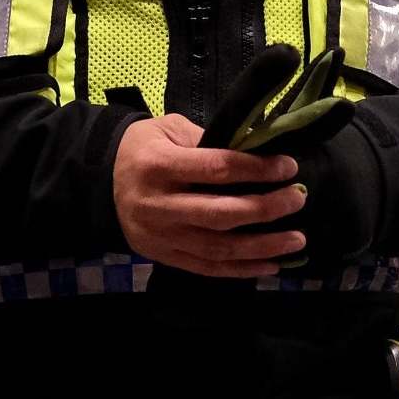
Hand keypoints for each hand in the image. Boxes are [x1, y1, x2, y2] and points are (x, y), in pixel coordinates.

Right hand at [113, 114, 307, 278]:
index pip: (216, 169)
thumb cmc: (145, 147)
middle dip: (265, 209)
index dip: (256, 169)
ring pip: (217, 247)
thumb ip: (209, 141)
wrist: (102, 180)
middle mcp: (157, 204)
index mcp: (158, 165)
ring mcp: (160, 236)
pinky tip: (271, 265)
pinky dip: (241, 270)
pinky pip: (207, 268)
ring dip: (262, 247)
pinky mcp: (163, 256)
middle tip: (297, 200)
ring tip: (296, 241)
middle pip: (220, 214)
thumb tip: (258, 155)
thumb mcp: (170, 128)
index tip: (288, 167)